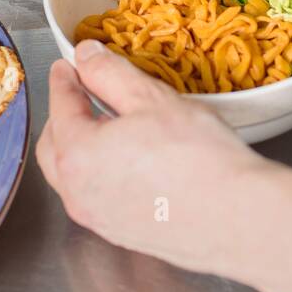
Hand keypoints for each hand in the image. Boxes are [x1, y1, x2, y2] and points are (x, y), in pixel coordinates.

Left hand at [37, 40, 272, 275]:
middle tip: (83, 93)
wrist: (237, 218)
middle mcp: (78, 193)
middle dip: (65, 116)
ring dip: (82, 147)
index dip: (64, 80)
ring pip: (74, 176)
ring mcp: (99, 219)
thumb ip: (110, 73)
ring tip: (108, 126)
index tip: (67, 66)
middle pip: (55, 146)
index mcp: (77, 154)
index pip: (60, 106)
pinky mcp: (122, 235)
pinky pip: (98, 198)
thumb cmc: (199, 159)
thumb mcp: (152, 99)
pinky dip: (101, 174)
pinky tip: (130, 162)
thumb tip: (86, 56)